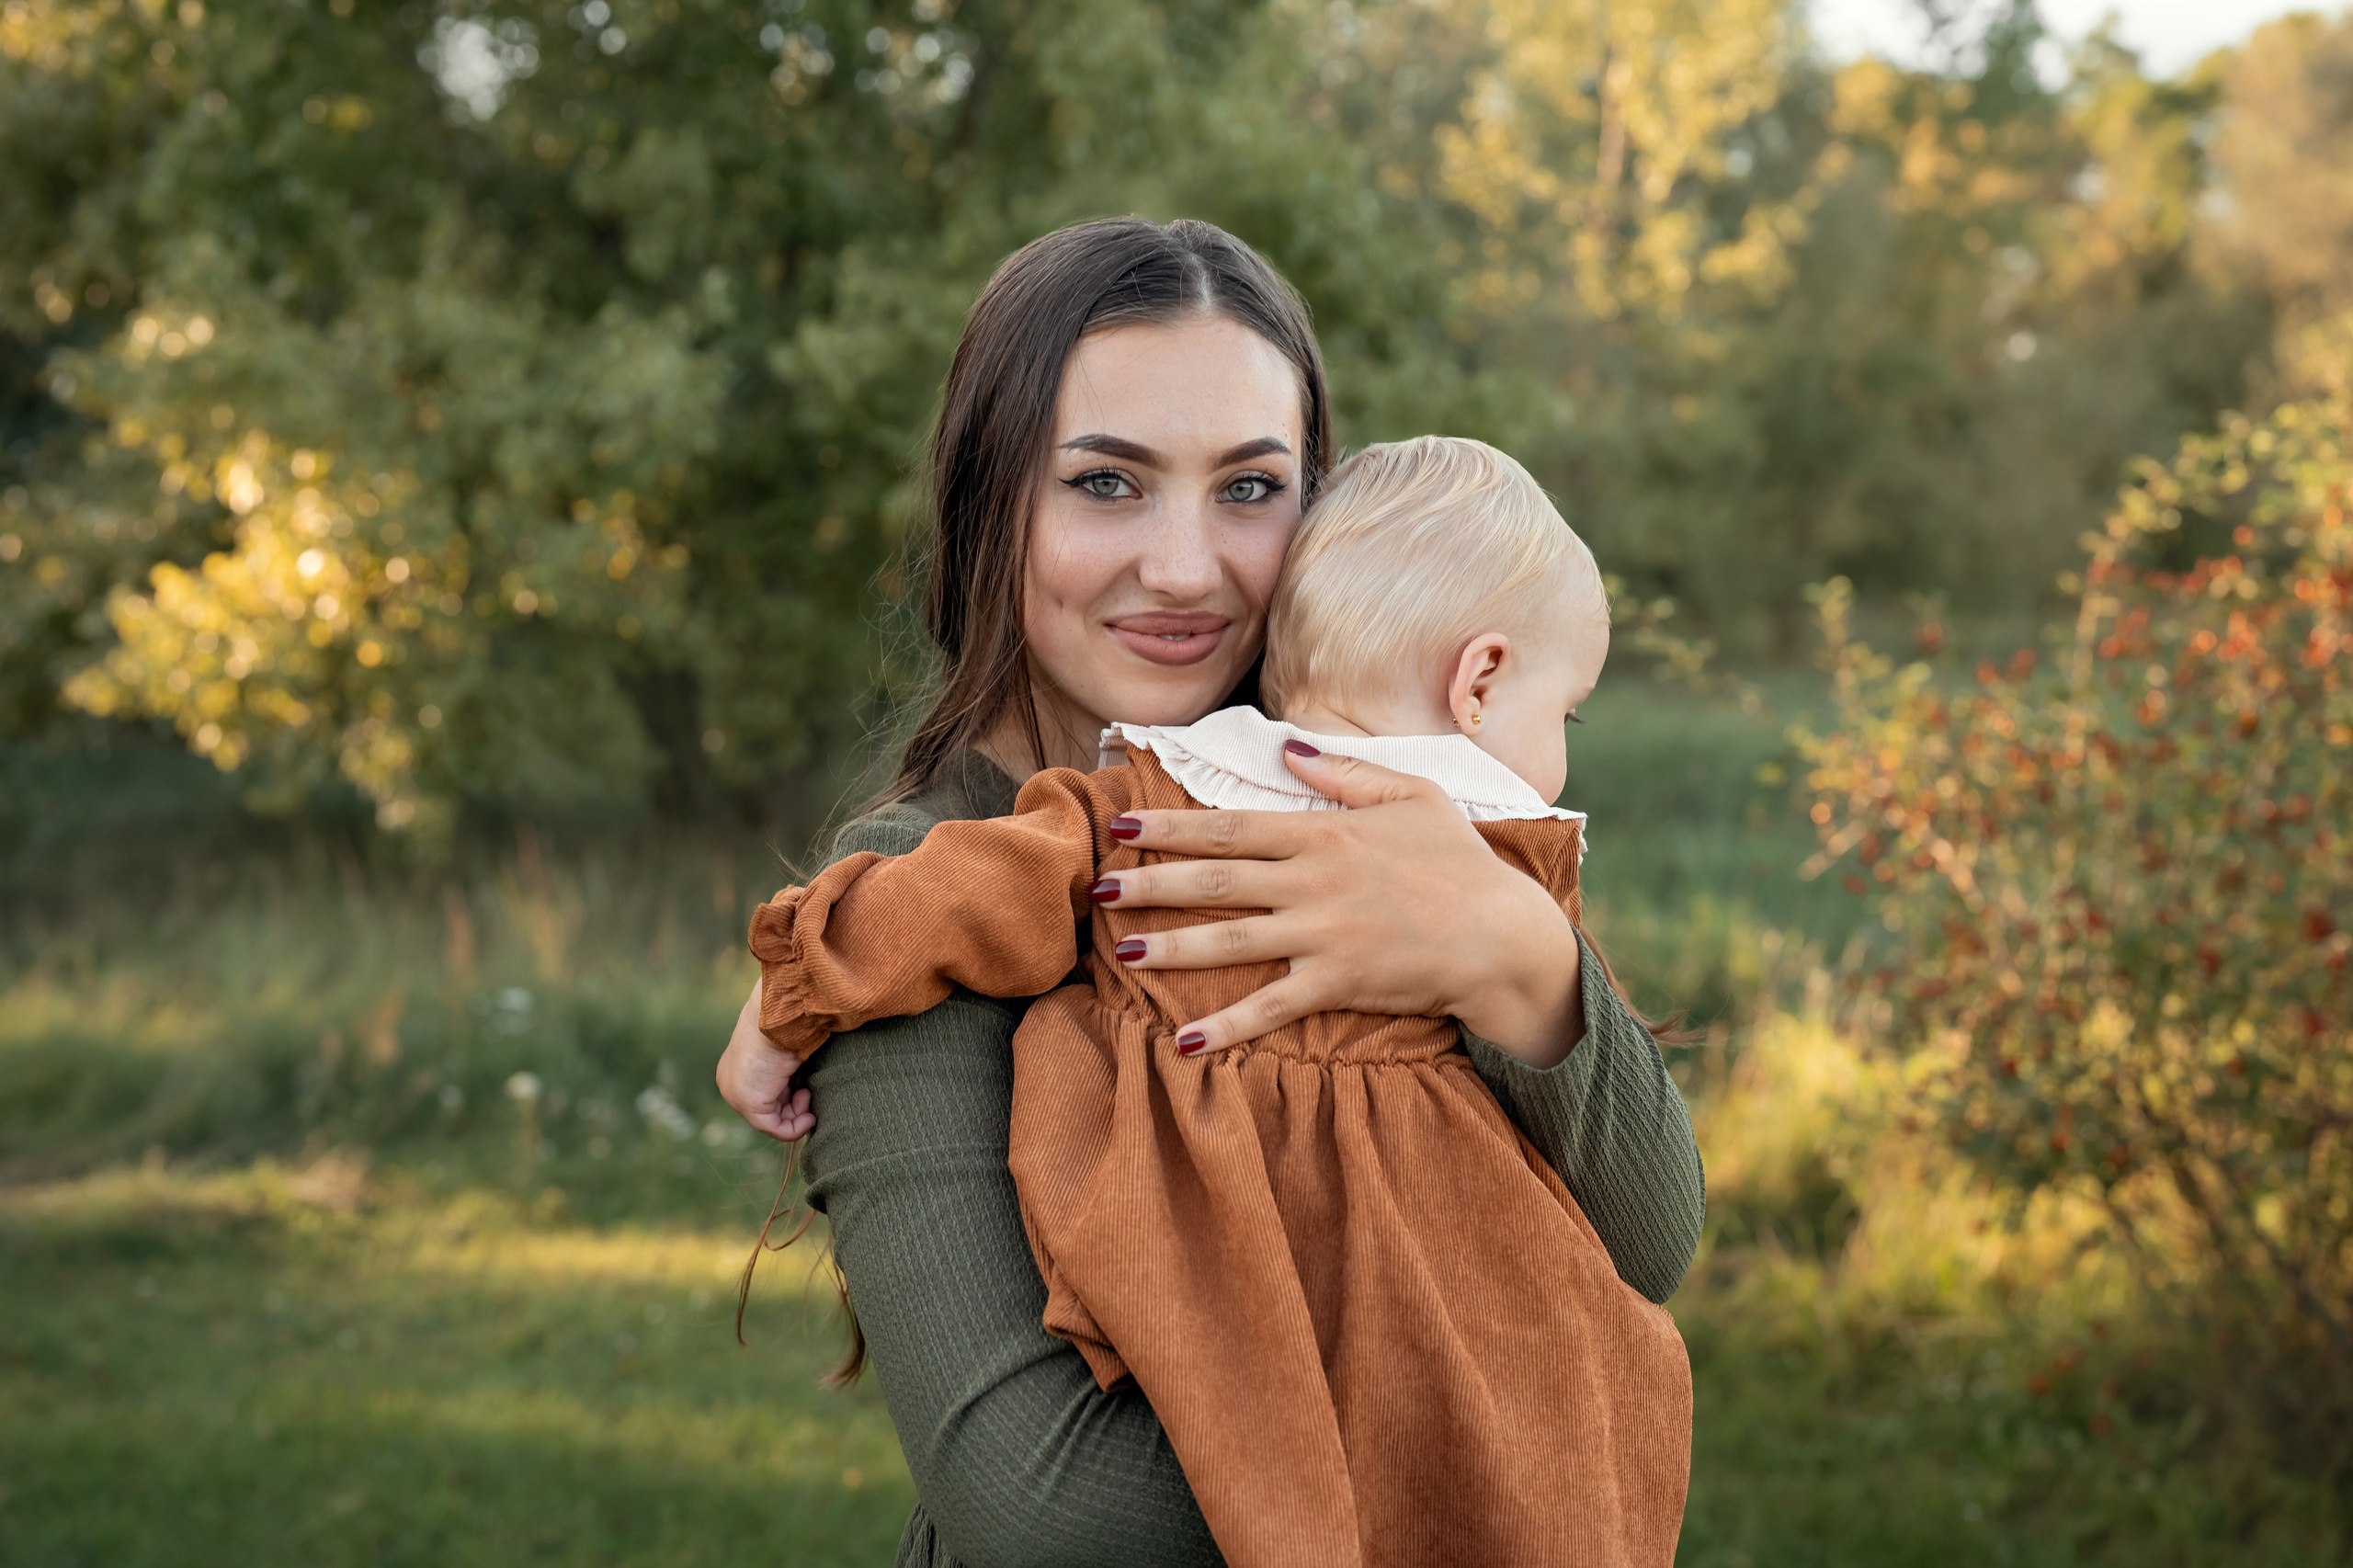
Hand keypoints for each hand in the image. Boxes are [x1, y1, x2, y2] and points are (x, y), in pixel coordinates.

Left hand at [716, 979, 815, 1141]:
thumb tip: (802, 1085)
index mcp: (737, 1066)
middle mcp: (733, 1082)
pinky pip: (775, 1129)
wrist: (775, 1020)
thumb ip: (787, 1069)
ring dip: (798, 1114)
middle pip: (768, 1107)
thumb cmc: (784, 1025)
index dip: (789, 1095)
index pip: (764, 1091)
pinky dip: (795, 1128)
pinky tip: (809, 1118)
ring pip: (773, 1120)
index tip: (806, 1086)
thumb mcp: (785, 1049)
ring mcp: (738, 1096)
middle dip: (793, 1106)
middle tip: (807, 1092)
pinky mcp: (750, 1105)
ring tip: (808, 1095)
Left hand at [1098, 744, 1583, 1063]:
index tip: (1123, 826)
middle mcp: (1313, 882)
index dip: (1171, 826)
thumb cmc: (1459, 862)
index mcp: (1324, 834)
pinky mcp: (1338, 983)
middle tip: (1095, 890)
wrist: (1503, 935)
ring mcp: (1323, 935)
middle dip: (1149, 884)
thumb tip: (1288, 748)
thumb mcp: (1412, 796)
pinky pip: (1272, 1008)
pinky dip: (1228, 1026)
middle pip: (1215, 880)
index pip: (1231, 826)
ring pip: (1230, 941)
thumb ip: (1345, 772)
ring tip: (1118, 951)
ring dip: (1169, 947)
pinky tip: (1184, 1041)